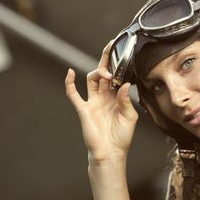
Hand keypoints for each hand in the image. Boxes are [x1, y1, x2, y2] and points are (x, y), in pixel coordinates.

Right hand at [65, 42, 137, 161]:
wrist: (110, 153)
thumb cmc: (121, 137)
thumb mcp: (130, 117)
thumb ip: (127, 100)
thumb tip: (124, 85)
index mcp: (117, 98)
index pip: (117, 76)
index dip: (118, 65)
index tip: (124, 51)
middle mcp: (104, 97)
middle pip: (103, 73)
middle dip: (107, 60)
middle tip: (111, 46)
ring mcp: (93, 102)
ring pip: (91, 79)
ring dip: (98, 72)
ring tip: (106, 74)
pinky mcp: (83, 109)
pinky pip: (73, 94)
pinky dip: (70, 83)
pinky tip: (70, 73)